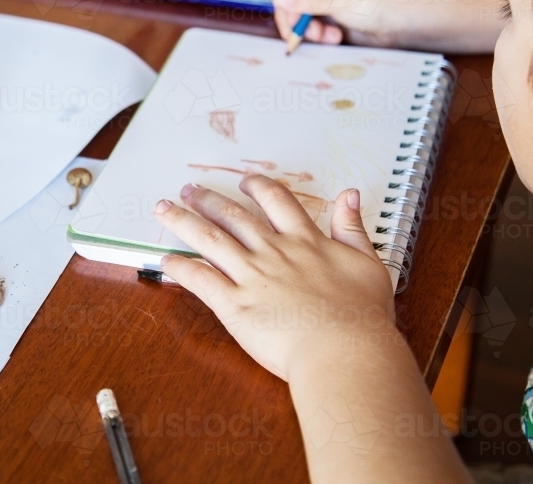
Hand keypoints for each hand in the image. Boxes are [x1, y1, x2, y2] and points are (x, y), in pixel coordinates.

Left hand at [153, 175, 394, 380]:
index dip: (257, 187)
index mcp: (305, 241)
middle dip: (208, 199)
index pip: (276, 201)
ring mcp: (252, 276)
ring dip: (184, 221)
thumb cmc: (361, 316)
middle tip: (189, 189)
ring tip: (164, 209)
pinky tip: (165, 260)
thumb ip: (353, 228)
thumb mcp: (368, 263)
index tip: (243, 180)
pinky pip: (200, 279)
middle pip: (234, 216)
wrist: (346, 352)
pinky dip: (180, 268)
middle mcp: (273, 252)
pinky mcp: (235, 305)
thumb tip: (350, 195)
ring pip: (210, 239)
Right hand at [273, 0, 415, 46]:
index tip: (292, 18)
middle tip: (305, 34)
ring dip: (311, 29)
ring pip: (302, 13)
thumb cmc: (386, 0)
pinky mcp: (335, 14)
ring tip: (329, 37)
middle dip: (299, 18)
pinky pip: (314, 25)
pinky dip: (320, 35)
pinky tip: (335, 38)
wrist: (412, 22)